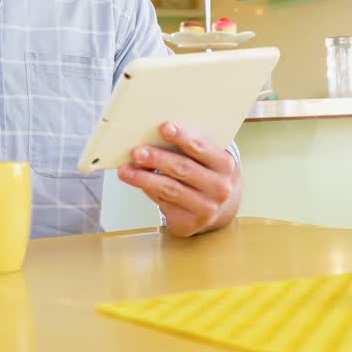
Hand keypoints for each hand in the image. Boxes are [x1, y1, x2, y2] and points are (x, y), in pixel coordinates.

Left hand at [117, 123, 241, 237]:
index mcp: (225, 165)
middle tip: (136, 152)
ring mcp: (206, 209)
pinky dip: (147, 190)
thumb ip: (188, 148)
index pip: (202, 148)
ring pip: (170, 189)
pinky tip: (135, 182)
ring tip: (126, 170)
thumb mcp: (207, 159)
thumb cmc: (206, 173)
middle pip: (183, 169)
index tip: (164, 127)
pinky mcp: (190, 223)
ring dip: (144, 178)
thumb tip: (153, 136)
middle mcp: (219, 188)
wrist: (220, 207)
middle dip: (157, 159)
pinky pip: (164, 203)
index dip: (182, 138)